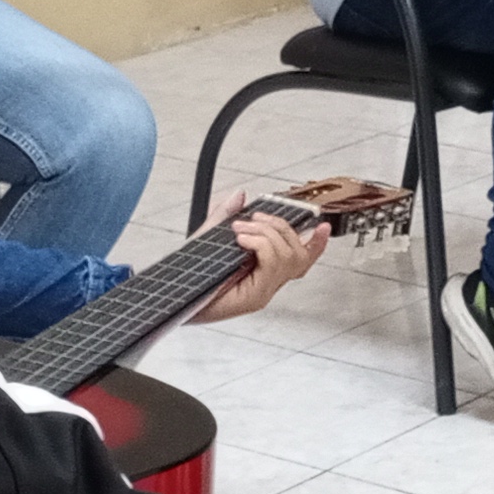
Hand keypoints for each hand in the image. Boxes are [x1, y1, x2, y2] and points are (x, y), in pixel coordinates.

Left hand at [186, 195, 324, 323]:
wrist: (171, 295)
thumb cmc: (188, 273)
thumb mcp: (208, 237)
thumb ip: (225, 215)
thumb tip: (241, 196)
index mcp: (262, 272)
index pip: (300, 259)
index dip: (316, 244)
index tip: (322, 225)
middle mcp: (268, 284)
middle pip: (297, 253)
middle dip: (280, 227)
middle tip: (252, 220)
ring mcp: (263, 292)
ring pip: (287, 256)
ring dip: (267, 234)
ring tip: (242, 231)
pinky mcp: (255, 298)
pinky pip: (272, 264)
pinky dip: (260, 244)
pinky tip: (242, 240)